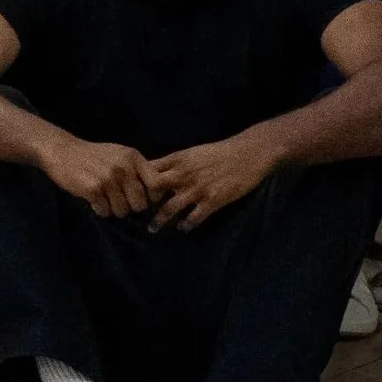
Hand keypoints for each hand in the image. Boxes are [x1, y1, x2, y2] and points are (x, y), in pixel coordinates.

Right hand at [38, 133, 157, 218]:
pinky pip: (105, 212)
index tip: (141, 197)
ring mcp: (108, 179)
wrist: (62, 151)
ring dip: (113, 209)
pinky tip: (93, 199)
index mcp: (133, 158)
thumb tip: (157, 193)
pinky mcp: (93, 189)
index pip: (156, 185)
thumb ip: (137, 169)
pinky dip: (99, 209)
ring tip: (104, 198)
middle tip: (118, 199)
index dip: (152, 197)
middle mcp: (123, 168)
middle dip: (130, 206)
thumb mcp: (119, 154)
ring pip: (122, 211)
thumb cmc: (93, 155)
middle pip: (140, 204)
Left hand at [145, 133, 276, 231]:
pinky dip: (186, 225)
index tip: (134, 191)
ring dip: (159, 221)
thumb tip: (156, 171)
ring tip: (153, 229)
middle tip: (139, 212)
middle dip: (145, 202)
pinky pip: (194, 218)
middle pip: (154, 190)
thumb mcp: (191, 152)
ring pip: (170, 208)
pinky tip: (183, 228)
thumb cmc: (218, 152)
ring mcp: (197, 189)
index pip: (149, 171)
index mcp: (177, 159)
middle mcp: (183, 174)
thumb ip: (174, 163)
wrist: (247, 154)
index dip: (139, 182)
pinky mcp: (212, 201)